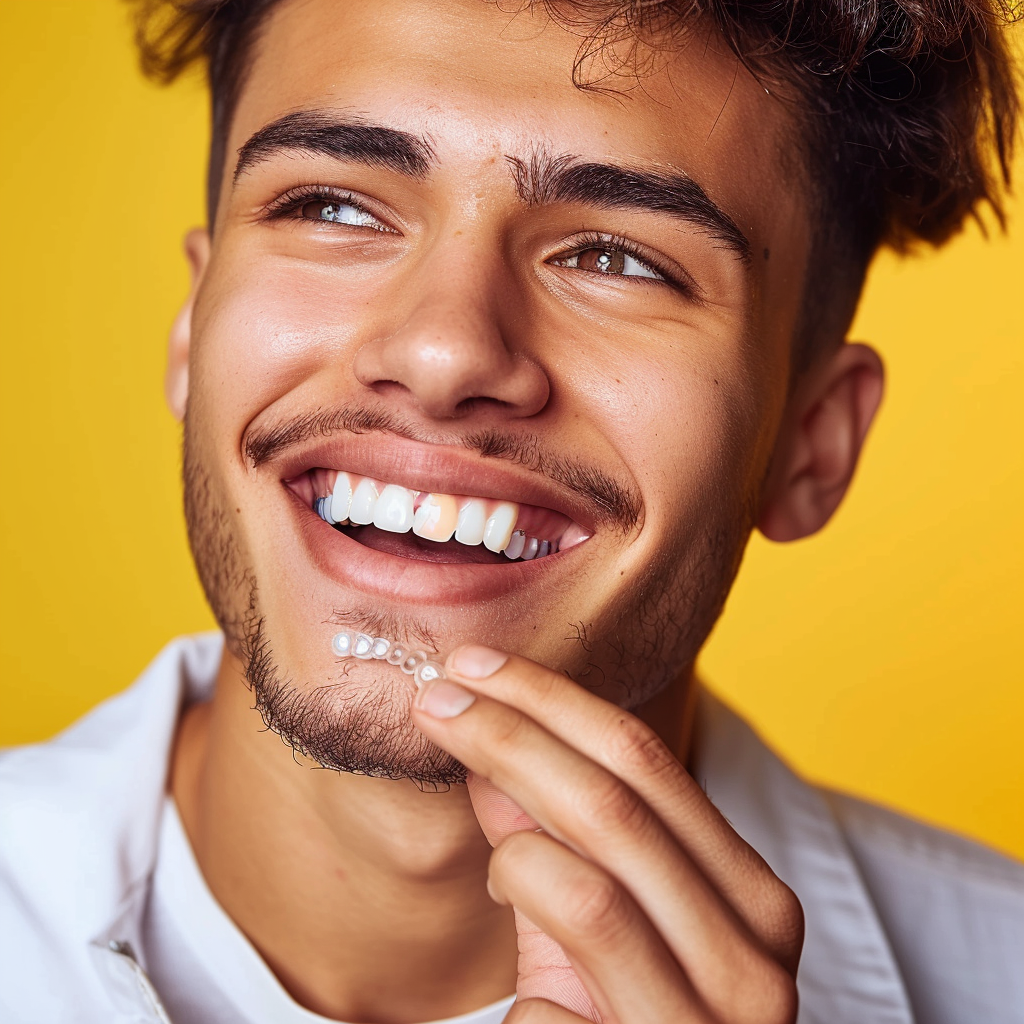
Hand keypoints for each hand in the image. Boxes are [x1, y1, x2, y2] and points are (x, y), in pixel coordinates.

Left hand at [411, 647, 803, 1023]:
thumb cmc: (635, 1017)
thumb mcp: (604, 922)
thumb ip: (554, 834)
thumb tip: (486, 739)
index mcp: (755, 901)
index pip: (645, 760)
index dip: (549, 701)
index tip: (473, 668)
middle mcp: (753, 964)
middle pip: (612, 808)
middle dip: (508, 738)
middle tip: (436, 703)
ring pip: (586, 894)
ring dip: (514, 863)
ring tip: (498, 877)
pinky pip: (549, 1012)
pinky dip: (522, 996)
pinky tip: (532, 1004)